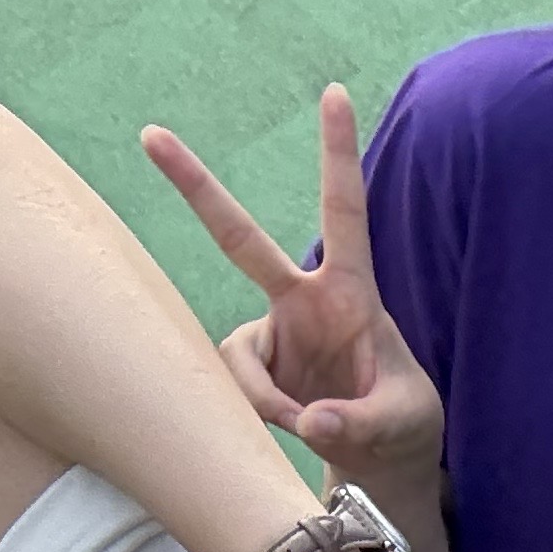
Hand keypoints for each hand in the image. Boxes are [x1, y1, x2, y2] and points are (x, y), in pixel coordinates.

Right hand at [142, 84, 443, 485]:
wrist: (378, 459)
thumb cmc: (402, 425)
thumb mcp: (401, 425)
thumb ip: (360, 425)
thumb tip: (309, 422)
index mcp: (351, 292)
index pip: (344, 211)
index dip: (338, 153)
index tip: (335, 92)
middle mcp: (302, 301)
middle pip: (239, 237)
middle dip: (195, 186)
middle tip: (150, 133)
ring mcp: (271, 332)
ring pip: (237, 356)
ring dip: (269, 400)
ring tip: (314, 427)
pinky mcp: (251, 366)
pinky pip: (237, 388)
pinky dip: (263, 415)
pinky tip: (294, 429)